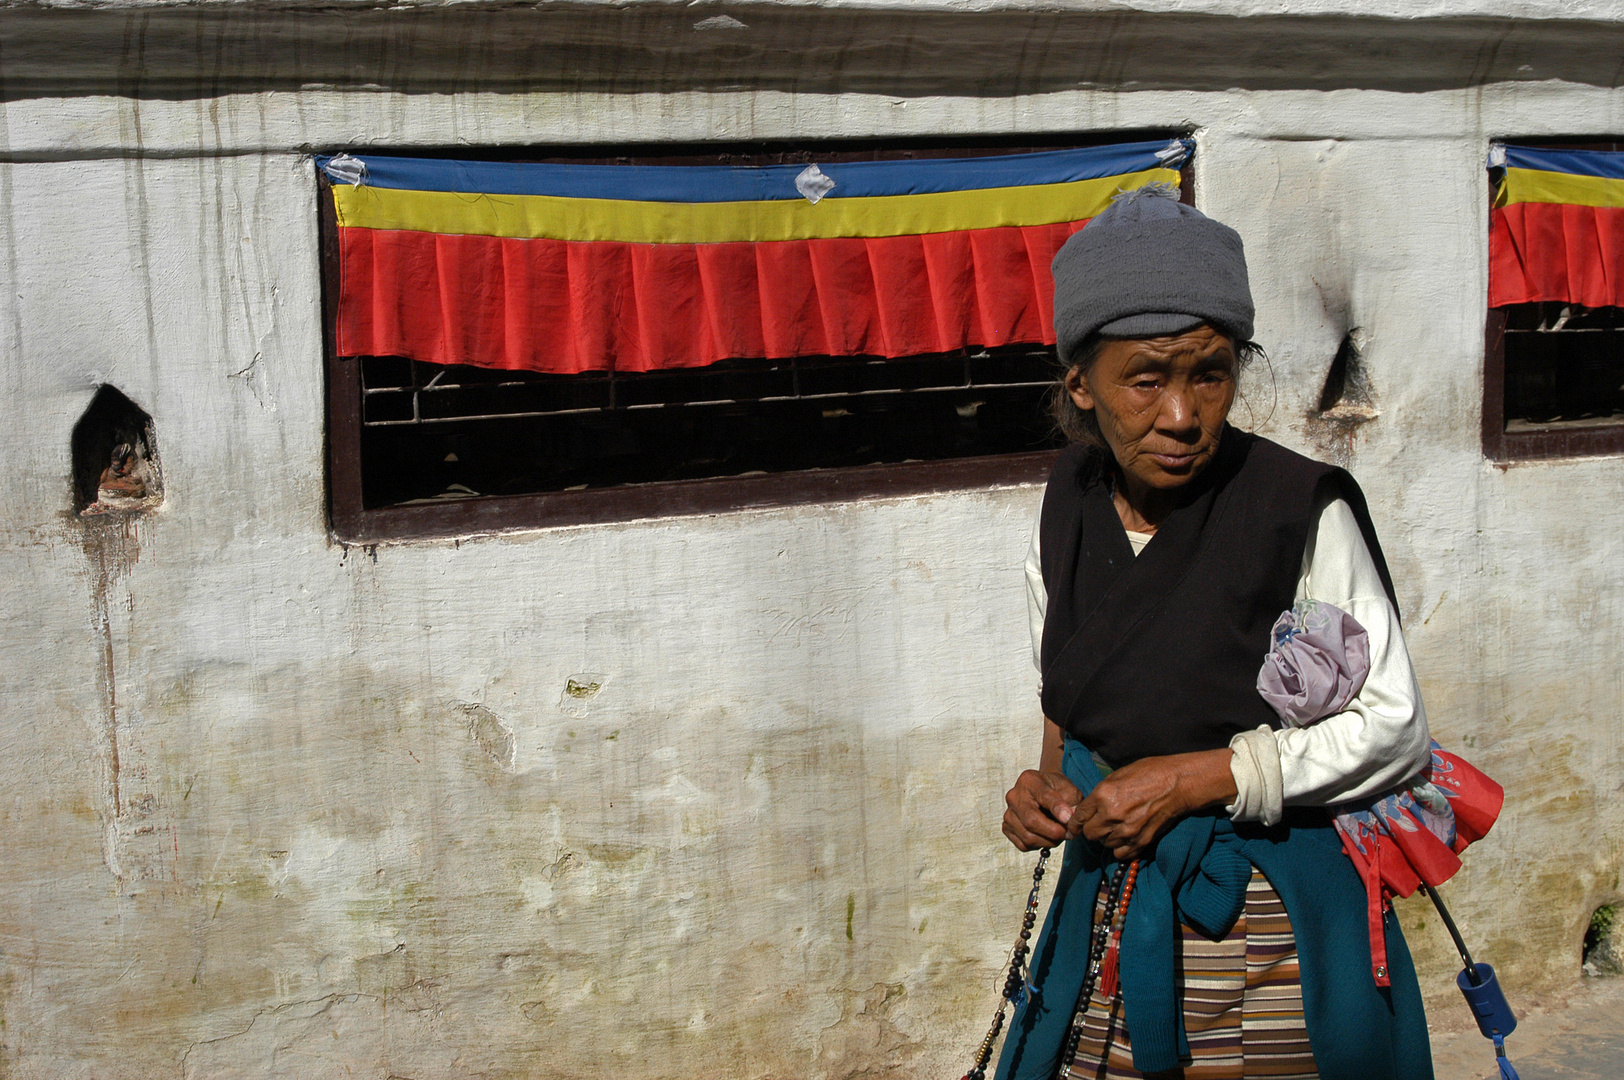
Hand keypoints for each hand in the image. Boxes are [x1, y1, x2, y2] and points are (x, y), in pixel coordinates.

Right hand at [1003, 769, 1082, 850]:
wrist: (1046, 792)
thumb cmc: (1058, 790)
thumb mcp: (1070, 791)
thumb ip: (1072, 803)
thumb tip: (1069, 819)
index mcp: (1029, 780)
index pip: (1043, 796)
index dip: (1057, 809)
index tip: (1068, 819)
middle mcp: (1014, 796)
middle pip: (1031, 821)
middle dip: (1053, 832)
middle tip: (1068, 833)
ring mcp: (1008, 813)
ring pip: (1027, 836)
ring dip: (1048, 841)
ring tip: (1059, 834)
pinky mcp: (1007, 828)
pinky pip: (1023, 844)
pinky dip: (1039, 845)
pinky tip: (1047, 836)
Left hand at [1069, 749, 1236, 859]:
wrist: (1177, 783)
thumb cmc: (1148, 773)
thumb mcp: (1116, 776)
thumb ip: (1099, 794)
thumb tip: (1087, 808)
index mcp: (1103, 795)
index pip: (1079, 818)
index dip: (1075, 823)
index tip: (1075, 826)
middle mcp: (1112, 815)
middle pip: (1090, 834)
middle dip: (1091, 829)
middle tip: (1099, 822)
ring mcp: (1127, 831)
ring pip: (1105, 844)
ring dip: (1107, 837)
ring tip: (1116, 827)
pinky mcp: (1141, 841)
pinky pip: (1121, 853)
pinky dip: (1121, 848)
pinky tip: (1125, 837)